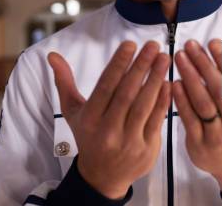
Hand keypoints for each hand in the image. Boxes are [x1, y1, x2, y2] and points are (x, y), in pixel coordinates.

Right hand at [48, 41, 170, 198]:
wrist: (102, 177)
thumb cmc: (88, 136)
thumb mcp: (73, 111)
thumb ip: (64, 82)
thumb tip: (53, 55)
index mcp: (89, 119)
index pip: (105, 86)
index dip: (118, 64)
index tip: (130, 44)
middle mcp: (108, 130)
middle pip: (126, 93)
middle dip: (141, 66)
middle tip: (153, 46)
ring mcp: (128, 141)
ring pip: (143, 105)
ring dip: (155, 79)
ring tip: (164, 58)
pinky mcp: (146, 149)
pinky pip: (156, 121)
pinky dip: (163, 101)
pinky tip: (168, 83)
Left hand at [173, 39, 221, 198]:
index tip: (212, 42)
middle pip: (218, 89)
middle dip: (203, 64)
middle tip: (191, 45)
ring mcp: (218, 137)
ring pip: (202, 102)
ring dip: (190, 77)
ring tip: (181, 58)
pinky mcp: (200, 145)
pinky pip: (189, 118)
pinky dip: (181, 100)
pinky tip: (175, 83)